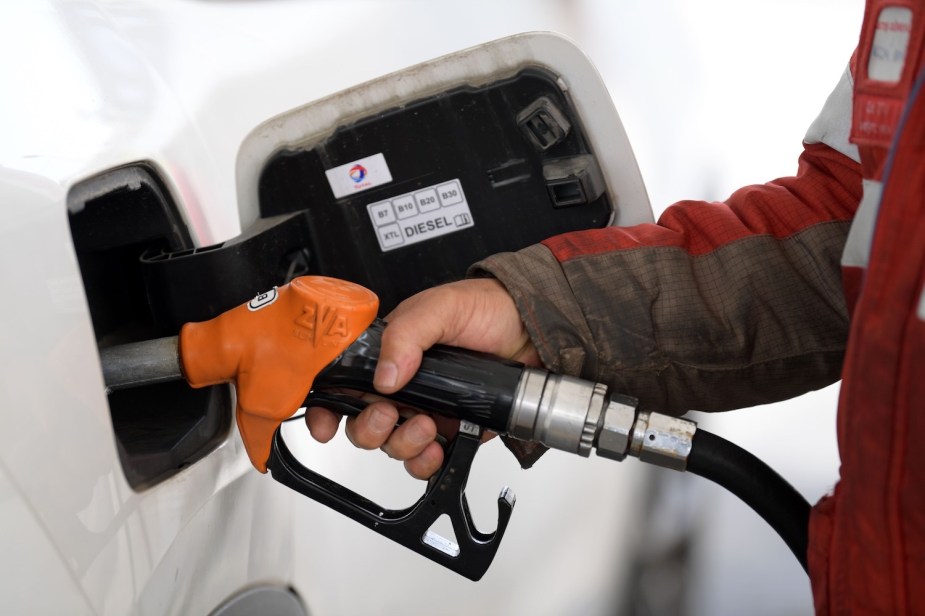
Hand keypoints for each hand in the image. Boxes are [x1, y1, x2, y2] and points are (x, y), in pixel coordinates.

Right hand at [305, 277, 538, 478]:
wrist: (536, 330)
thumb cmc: (489, 308)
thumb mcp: (442, 308)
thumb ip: (407, 334)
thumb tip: (385, 375)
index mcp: (389, 352)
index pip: (344, 382)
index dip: (327, 406)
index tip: (325, 424)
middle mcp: (402, 384)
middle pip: (362, 422)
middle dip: (369, 428)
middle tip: (390, 415)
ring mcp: (426, 409)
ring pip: (391, 445)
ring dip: (402, 444)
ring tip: (427, 426)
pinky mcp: (452, 430)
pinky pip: (425, 459)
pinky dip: (426, 462)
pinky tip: (438, 447)